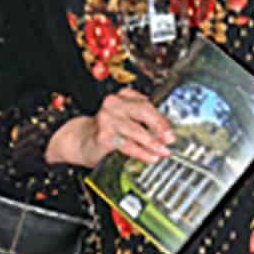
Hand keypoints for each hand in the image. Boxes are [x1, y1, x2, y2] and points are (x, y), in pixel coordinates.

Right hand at [46, 88, 173, 168]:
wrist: (81, 139)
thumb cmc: (108, 129)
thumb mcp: (127, 120)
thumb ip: (145, 121)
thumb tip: (167, 132)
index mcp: (123, 96)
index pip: (147, 103)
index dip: (162, 118)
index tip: (172, 130)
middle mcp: (114, 103)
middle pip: (143, 111)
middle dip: (160, 126)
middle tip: (170, 138)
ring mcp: (107, 118)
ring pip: (136, 129)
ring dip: (153, 143)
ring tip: (163, 151)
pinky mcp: (103, 135)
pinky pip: (127, 144)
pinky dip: (141, 152)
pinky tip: (150, 157)